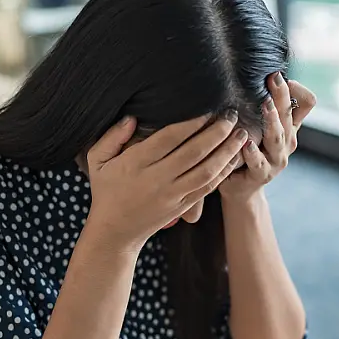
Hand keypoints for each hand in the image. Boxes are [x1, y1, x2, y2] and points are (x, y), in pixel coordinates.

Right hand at [84, 111, 246, 250]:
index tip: (208, 108)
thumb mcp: (97, 161)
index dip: (191, 123)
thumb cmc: (107, 190)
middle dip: (216, 132)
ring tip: (241, 135)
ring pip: (205, 171)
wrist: (115, 231)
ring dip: (226, 152)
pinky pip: (207, 188)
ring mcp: (172, 195)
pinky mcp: (182, 206)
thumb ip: (112, 137)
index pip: (169, 139)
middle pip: (193, 153)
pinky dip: (223, 172)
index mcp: (136, 164)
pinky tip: (234, 158)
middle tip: (231, 115)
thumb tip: (132, 118)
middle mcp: (157, 179)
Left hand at [220, 72, 316, 201]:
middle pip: (290, 115)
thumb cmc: (250, 150)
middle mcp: (287, 142)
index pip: (306, 102)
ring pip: (278, 138)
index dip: (296, 89)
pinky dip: (252, 152)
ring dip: (272, 121)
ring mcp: (276, 160)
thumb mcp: (263, 126)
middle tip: (274, 78)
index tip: (278, 76)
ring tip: (265, 105)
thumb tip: (267, 73)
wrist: (241, 187)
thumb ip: (269, 106)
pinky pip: (258, 163)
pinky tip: (246, 143)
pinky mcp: (261, 175)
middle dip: (281, 96)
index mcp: (290, 127)